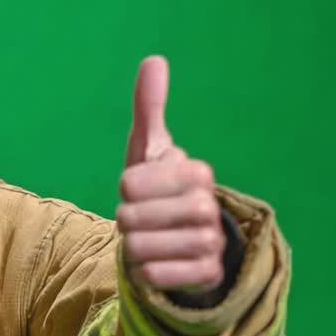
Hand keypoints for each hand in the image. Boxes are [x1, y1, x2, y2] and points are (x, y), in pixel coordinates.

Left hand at [116, 56, 224, 293]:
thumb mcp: (149, 150)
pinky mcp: (206, 275)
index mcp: (196, 172)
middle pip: (128, 217)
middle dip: (127, 222)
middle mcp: (208, 206)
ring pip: (138, 248)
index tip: (144, 192)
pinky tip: (157, 264)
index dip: (125, 191)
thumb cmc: (158, 191)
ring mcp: (210, 243)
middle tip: (145, 220)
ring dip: (134, 248)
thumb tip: (154, 59)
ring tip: (151, 241)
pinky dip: (145, 273)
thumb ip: (149, 108)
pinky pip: (153, 276)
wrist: (181, 243)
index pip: (128, 184)